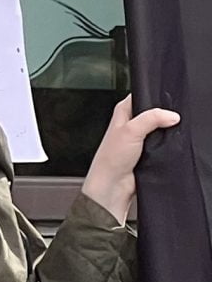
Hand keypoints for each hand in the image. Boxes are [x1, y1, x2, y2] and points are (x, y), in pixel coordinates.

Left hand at [81, 96, 179, 223]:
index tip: (165, 102)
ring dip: (165, 133)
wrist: (113, 184)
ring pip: (159, 130)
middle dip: (162, 117)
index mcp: (122, 113)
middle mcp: (130, 124)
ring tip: (165, 137)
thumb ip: (150, 118)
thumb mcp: (131, 131)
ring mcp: (139, 139)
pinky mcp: (147, 152)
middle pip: (153, 113)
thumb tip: (171, 115)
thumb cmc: (111, 158)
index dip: (152, 97)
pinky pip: (162, 145)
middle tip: (169, 120)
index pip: (140, 96)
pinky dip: (166, 146)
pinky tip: (167, 148)